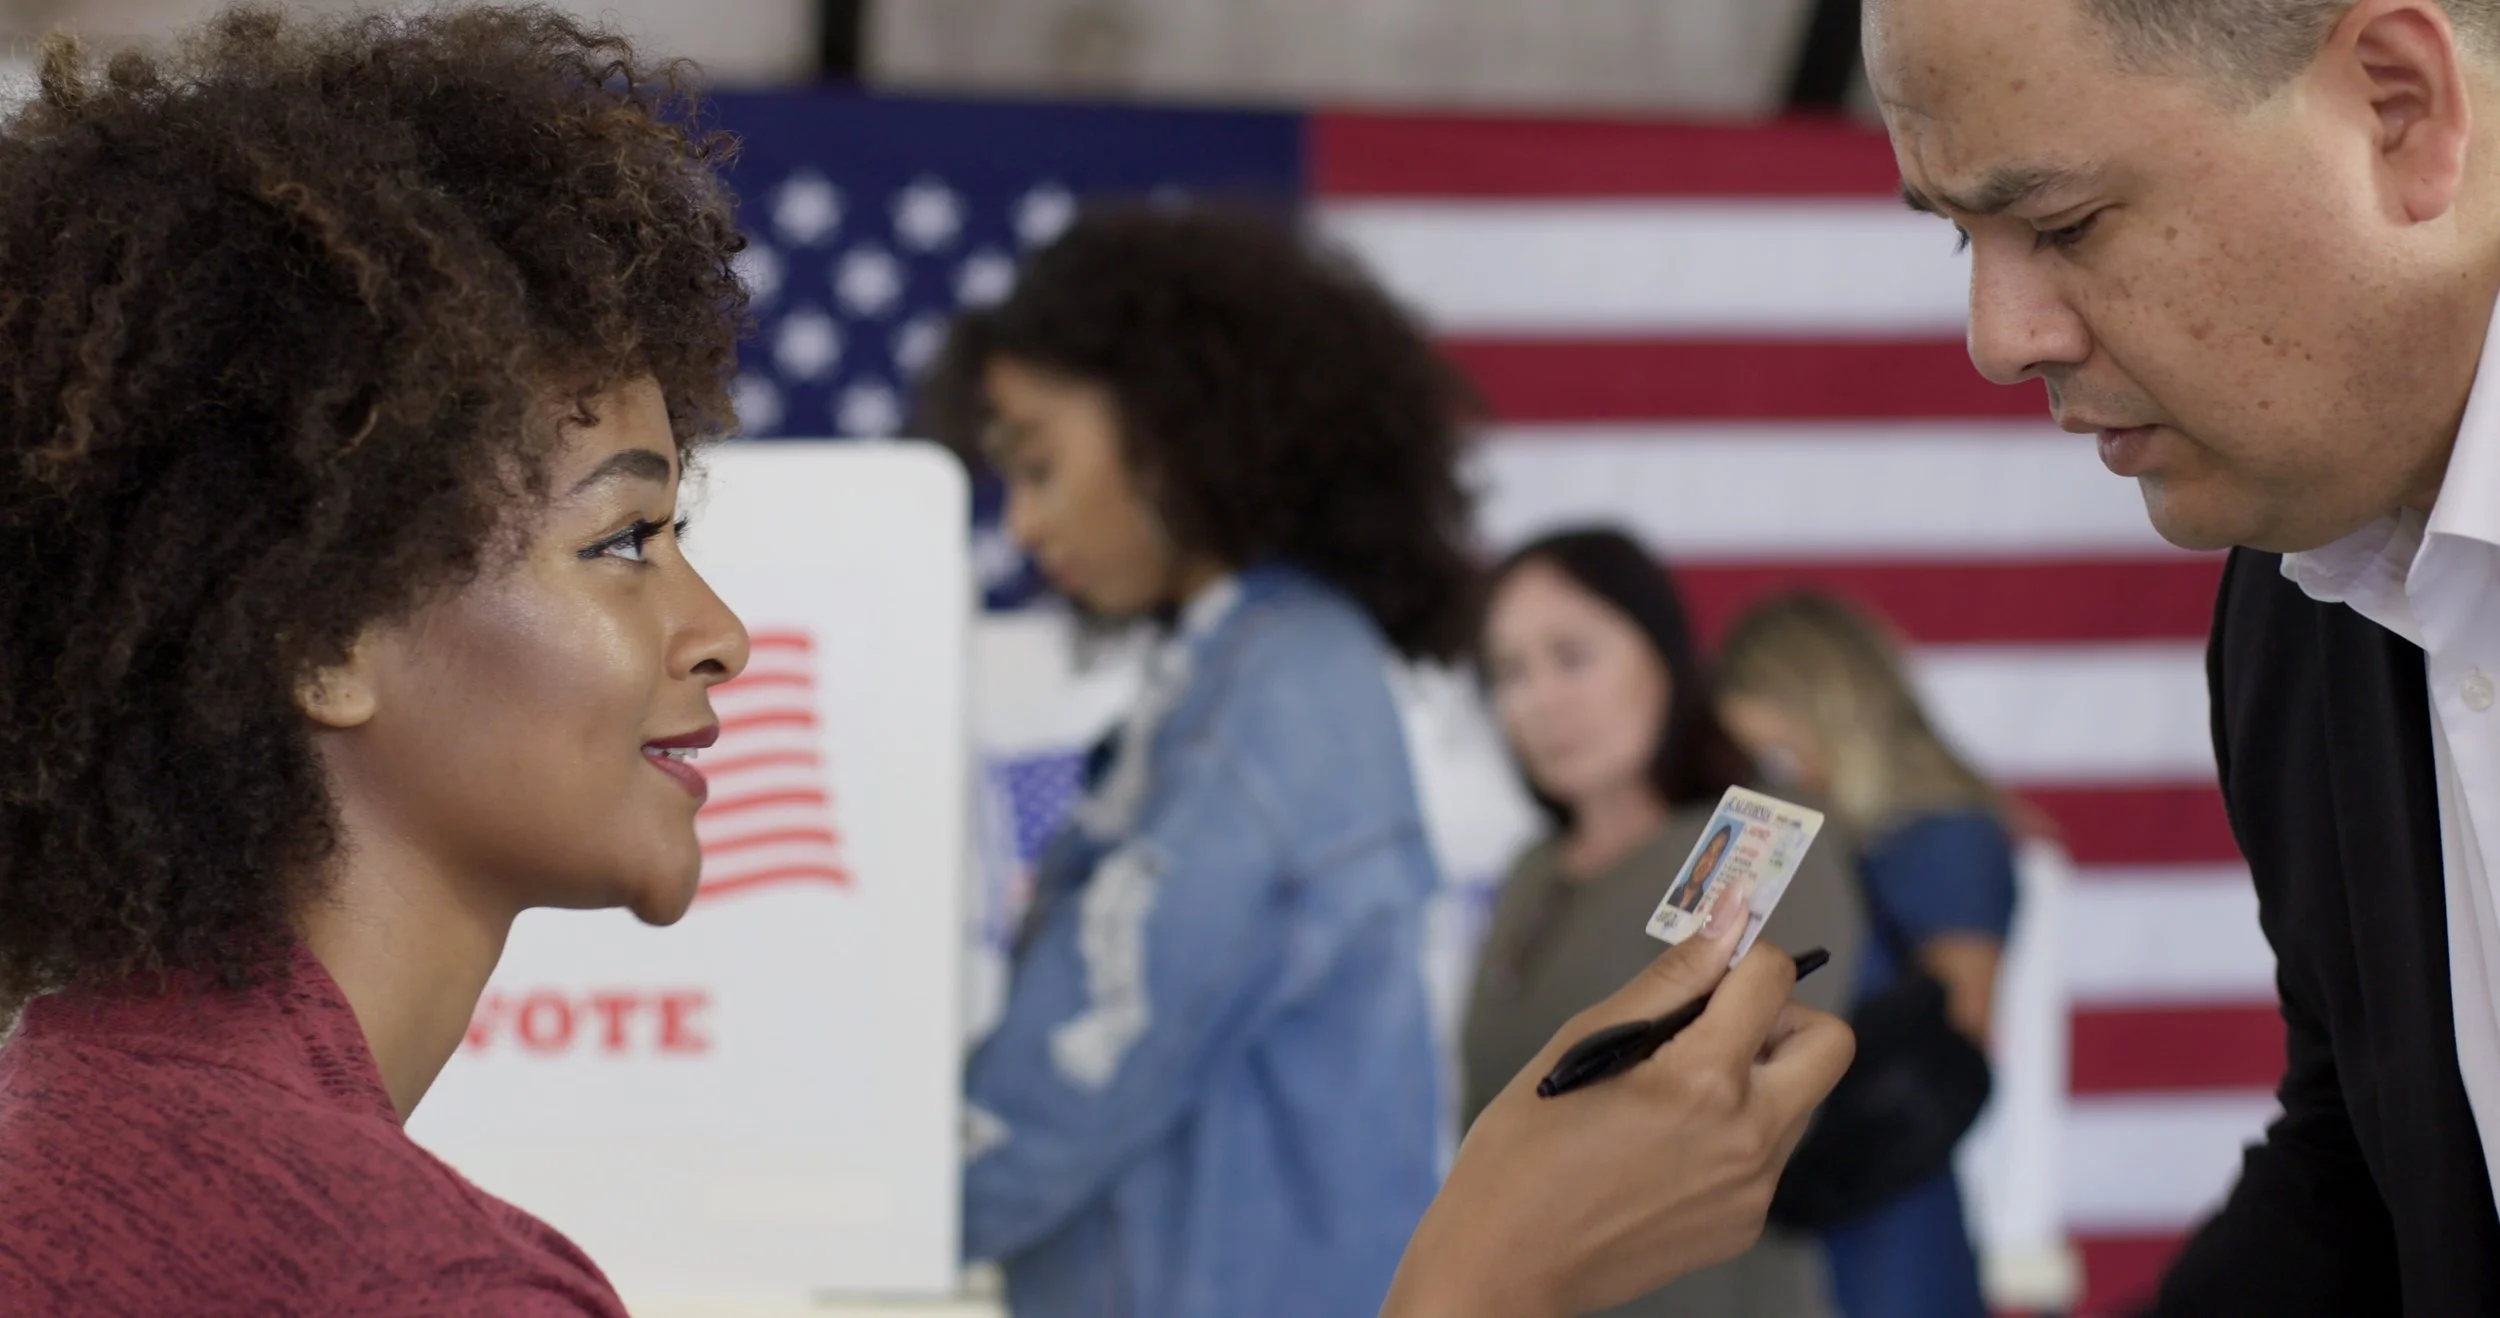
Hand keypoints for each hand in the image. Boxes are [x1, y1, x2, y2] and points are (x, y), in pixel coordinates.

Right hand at [1380, 891, 1855, 1317]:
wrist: (1506, 1261)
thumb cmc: (1525, 1149)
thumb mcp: (1584, 1042)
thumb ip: (1669, 981)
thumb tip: (1725, 919)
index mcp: (1704, 1082)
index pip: (1773, 978)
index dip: (1742, 953)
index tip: (1712, 957)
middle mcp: (1748, 1137)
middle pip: (1829, 1043)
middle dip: (1782, 1015)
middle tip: (1716, 1023)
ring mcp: (1753, 1189)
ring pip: (1799, 1099)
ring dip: (1757, 1075)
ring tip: (1673, 1091)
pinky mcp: (1744, 1224)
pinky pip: (1768, 1154)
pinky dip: (1733, 1131)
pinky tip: (1664, 1146)